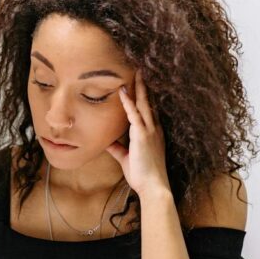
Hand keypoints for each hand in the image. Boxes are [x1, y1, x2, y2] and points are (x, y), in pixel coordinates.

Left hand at [106, 71, 170, 199]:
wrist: (153, 187)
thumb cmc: (143, 175)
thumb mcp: (127, 159)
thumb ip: (117, 148)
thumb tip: (106, 142)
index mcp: (153, 133)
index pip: (148, 111)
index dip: (144, 97)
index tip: (140, 85)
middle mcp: (154, 129)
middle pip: (148, 103)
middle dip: (144, 87)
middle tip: (141, 71)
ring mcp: (150, 131)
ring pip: (144, 105)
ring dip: (139, 88)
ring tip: (136, 73)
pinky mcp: (143, 136)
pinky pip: (135, 115)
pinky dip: (129, 103)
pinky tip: (123, 92)